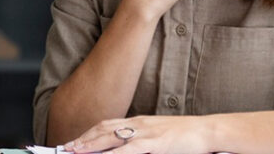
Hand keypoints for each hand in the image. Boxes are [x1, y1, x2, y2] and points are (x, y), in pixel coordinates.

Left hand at [64, 115, 215, 153]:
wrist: (206, 130)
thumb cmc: (184, 136)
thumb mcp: (157, 136)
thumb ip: (139, 142)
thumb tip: (121, 150)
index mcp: (138, 122)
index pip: (106, 125)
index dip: (88, 133)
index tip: (74, 142)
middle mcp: (138, 124)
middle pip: (103, 129)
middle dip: (83, 139)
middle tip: (66, 148)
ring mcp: (146, 132)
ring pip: (112, 137)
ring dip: (91, 145)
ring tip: (76, 152)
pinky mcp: (156, 142)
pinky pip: (131, 149)